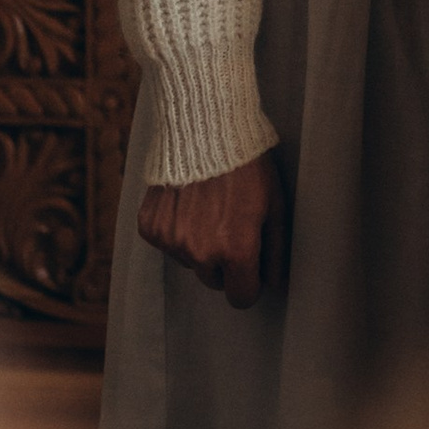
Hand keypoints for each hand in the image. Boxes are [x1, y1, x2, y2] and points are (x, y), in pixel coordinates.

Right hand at [136, 151, 284, 306]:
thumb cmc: (249, 167)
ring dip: (200, 245)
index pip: (241, 297)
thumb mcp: (274, 205)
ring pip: (190, 262)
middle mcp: (200, 252)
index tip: (252, 267)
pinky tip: (188, 202)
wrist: (205, 131)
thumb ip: (276, 250)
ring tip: (210, 208)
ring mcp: (171, 242)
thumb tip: (277, 284)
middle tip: (232, 227)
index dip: (250, 283)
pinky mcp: (150, 228)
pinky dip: (177, 230)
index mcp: (236, 250)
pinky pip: (167, 243)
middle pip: (215, 281)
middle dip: (225, 263)